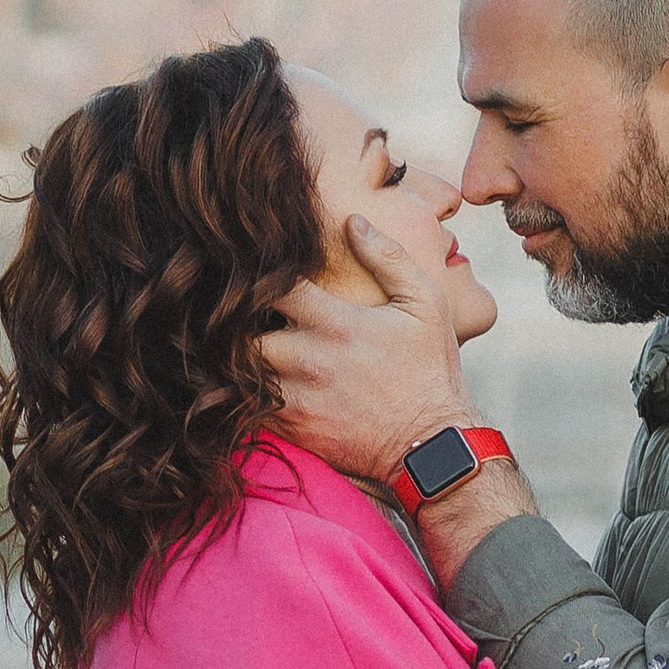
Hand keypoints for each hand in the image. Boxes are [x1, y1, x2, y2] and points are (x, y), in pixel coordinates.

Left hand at [259, 219, 475, 482]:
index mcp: (336, 323)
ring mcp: (297, 398)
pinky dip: (244, 389)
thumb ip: (388, 259)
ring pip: (237, 369)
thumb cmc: (430, 371)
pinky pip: (246, 406)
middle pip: (240, 330)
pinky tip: (258, 377)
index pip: (272, 285)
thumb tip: (353, 221)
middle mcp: (309, 360)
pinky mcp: (293, 429)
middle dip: (236, 317)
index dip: (259, 272)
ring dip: (238, 353)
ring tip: (247, 340)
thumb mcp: (425, 305)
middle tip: (241, 308)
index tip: (260, 268)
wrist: (432, 447)